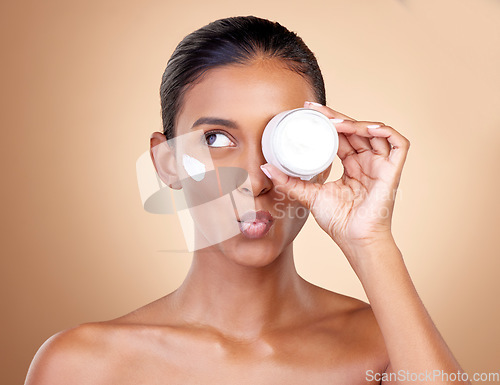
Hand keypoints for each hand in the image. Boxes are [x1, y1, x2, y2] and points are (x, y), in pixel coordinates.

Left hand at [261, 102, 409, 249]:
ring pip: (374, 132)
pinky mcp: (393, 171)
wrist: (354, 240)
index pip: (342, 136)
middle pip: (355, 130)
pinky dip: (385, 132)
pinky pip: (398, 144)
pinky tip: (367, 128)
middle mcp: (367, 162)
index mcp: (352, 165)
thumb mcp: (308, 195)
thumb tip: (265, 168)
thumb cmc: (338, 221)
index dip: (328, 121)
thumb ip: (288, 181)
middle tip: (316, 110)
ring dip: (356, 123)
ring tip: (335, 123)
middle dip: (336, 117)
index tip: (309, 110)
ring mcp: (381, 165)